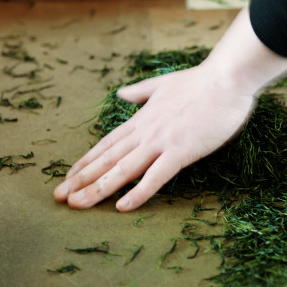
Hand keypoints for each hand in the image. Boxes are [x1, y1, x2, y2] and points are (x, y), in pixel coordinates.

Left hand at [54, 7, 286, 210]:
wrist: (227, 79)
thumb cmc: (201, 82)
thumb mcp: (164, 84)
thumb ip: (141, 92)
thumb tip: (121, 94)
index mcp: (142, 119)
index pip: (107, 144)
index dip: (87, 161)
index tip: (69, 176)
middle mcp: (145, 132)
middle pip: (107, 159)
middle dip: (81, 179)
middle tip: (59, 197)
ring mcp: (161, 142)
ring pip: (123, 170)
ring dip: (98, 188)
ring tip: (77, 204)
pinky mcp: (181, 151)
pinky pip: (155, 176)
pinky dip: (138, 192)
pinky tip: (122, 206)